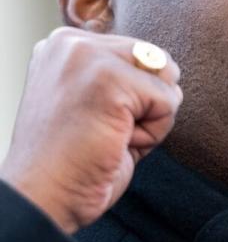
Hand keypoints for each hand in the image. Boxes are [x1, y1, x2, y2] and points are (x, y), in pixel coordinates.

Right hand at [0, 27, 181, 233]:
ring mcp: (88, 57)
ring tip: (110, 136)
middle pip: (160, 62)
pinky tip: (115, 143)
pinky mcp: (108, 79)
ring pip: (167, 81)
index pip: (144, 55)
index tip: (95, 121)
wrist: (45, 198)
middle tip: (106, 132)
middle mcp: (73, 43)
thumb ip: (126, 76)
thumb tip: (169, 67)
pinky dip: (152, 133)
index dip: (137, 98)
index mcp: (67, 44)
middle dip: (148, 106)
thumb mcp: (98, 103)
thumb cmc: (75, 160)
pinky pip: (168, 102)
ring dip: (150, 120)